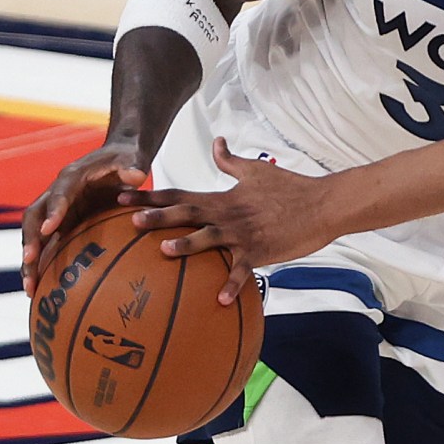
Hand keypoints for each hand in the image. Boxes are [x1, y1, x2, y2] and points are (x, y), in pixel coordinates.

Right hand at [22, 142, 149, 296]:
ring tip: (30, 289)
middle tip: (30, 262)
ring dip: (30, 262)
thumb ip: (134, 165)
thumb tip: (136, 175)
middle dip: (30, 239)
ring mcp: (57, 211)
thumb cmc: (126, 159)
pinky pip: (47, 247)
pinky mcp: (62, 224)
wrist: (119, 160)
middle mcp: (57, 194)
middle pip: (34, 217)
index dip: (54, 209)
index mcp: (73, 176)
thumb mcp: (133, 158)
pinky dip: (42, 267)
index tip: (49, 228)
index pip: (59, 192)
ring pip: (35, 237)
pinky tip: (41, 291)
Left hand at [117, 138, 331, 304]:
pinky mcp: (260, 251)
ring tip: (165, 252)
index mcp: (222, 198)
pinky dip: (232, 284)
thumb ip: (230, 160)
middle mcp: (227, 214)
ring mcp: (243, 234)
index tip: (121, 198)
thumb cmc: (290, 187)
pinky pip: (243, 270)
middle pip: (187, 215)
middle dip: (158, 218)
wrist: (321, 203)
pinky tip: (221, 301)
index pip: (179, 195)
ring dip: (187, 246)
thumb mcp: (256, 169)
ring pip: (210, 239)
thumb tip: (216, 142)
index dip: (149, 196)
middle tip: (131, 222)